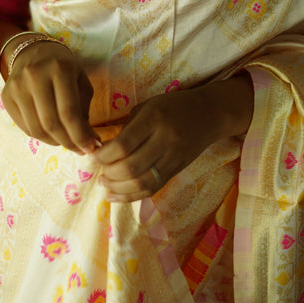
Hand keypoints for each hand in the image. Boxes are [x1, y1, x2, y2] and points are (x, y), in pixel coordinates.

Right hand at [1, 40, 98, 153]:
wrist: (32, 51)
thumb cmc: (64, 68)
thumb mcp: (81, 81)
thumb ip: (84, 110)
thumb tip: (89, 142)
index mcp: (60, 69)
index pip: (69, 112)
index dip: (80, 135)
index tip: (91, 148)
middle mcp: (35, 76)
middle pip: (51, 123)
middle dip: (68, 142)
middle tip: (80, 149)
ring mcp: (17, 87)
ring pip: (36, 129)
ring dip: (55, 142)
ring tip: (67, 142)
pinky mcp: (6, 96)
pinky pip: (25, 127)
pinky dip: (41, 136)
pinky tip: (52, 134)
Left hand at [93, 74, 253, 201]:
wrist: (209, 114)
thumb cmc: (172, 106)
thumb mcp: (147, 106)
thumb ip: (127, 128)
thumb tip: (103, 150)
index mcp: (154, 119)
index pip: (124, 144)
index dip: (104, 155)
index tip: (94, 154)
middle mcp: (164, 140)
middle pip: (131, 167)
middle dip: (109, 172)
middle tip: (99, 170)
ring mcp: (172, 158)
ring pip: (141, 183)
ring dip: (118, 188)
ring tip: (105, 184)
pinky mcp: (176, 171)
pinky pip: (152, 188)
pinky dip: (131, 196)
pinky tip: (115, 196)